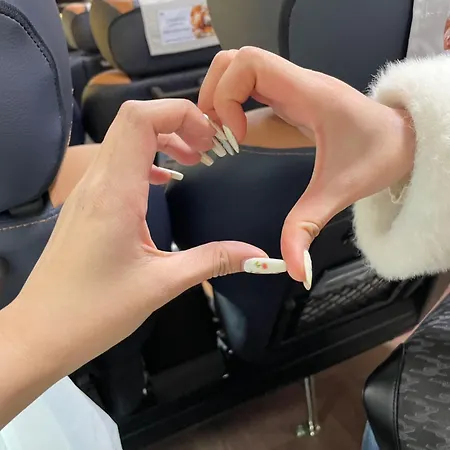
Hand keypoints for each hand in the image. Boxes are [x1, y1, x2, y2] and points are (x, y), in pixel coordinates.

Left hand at [3, 99, 266, 387]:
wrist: (40, 332)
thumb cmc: (95, 311)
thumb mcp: (162, 284)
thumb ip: (213, 261)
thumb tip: (258, 256)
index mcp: (115, 193)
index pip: (140, 119)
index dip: (179, 114)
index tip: (210, 142)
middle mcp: (96, 183)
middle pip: (133, 120)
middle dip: (177, 123)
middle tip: (208, 151)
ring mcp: (86, 191)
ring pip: (123, 139)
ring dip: (162, 139)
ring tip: (193, 161)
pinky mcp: (85, 204)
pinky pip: (116, 163)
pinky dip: (146, 159)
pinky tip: (164, 181)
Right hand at [199, 47, 415, 281]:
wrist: (404, 140)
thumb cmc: (380, 154)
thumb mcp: (340, 191)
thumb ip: (308, 229)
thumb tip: (293, 270)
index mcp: (306, 94)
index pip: (247, 63)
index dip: (227, 96)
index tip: (236, 137)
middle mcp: (294, 85)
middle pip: (232, 63)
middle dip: (214, 98)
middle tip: (217, 137)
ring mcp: (289, 91)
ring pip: (236, 75)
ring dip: (219, 105)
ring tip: (221, 141)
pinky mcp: (288, 103)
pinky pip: (249, 96)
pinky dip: (232, 114)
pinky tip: (235, 143)